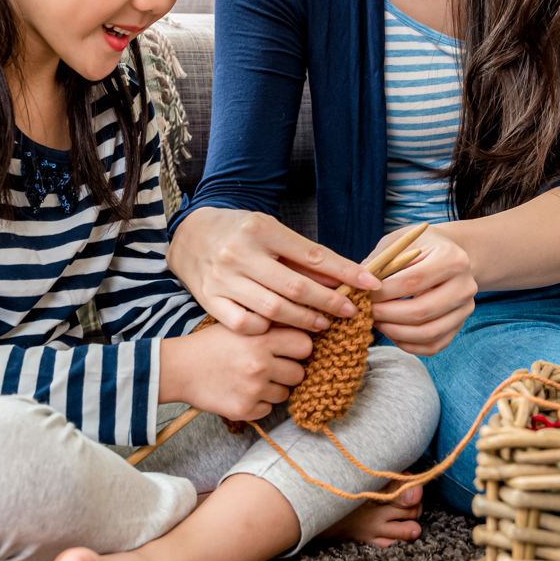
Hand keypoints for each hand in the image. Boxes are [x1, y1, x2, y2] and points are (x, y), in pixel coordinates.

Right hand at [158, 322, 313, 422]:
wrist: (178, 369)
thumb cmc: (210, 344)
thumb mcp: (239, 325)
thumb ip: (269, 326)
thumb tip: (302, 327)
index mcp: (261, 339)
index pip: (305, 345)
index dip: (298, 348)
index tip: (289, 350)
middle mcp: (261, 364)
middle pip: (299, 373)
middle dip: (288, 371)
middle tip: (269, 367)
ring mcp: (253, 389)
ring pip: (284, 394)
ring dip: (273, 389)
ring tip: (251, 379)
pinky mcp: (244, 410)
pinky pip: (268, 410)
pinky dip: (258, 404)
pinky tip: (241, 391)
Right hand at [167, 207, 379, 335]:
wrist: (189, 236)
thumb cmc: (239, 233)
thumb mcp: (271, 233)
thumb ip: (303, 257)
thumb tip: (341, 277)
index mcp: (261, 230)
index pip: (313, 255)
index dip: (345, 272)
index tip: (370, 284)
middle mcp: (240, 253)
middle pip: (295, 287)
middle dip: (328, 302)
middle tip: (348, 312)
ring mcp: (223, 278)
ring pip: (273, 309)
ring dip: (304, 320)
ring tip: (321, 324)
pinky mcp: (209, 299)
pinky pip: (244, 324)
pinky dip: (267, 330)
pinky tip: (279, 330)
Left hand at [368, 225, 475, 356]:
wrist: (450, 257)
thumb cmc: (419, 247)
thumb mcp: (400, 242)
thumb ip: (379, 262)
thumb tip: (354, 286)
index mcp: (451, 258)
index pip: (413, 281)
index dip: (384, 292)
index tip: (363, 294)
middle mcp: (465, 285)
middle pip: (421, 311)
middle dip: (387, 315)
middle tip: (366, 312)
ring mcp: (465, 309)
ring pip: (428, 332)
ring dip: (395, 332)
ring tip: (377, 322)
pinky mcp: (460, 326)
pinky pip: (433, 345)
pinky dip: (409, 344)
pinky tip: (392, 332)